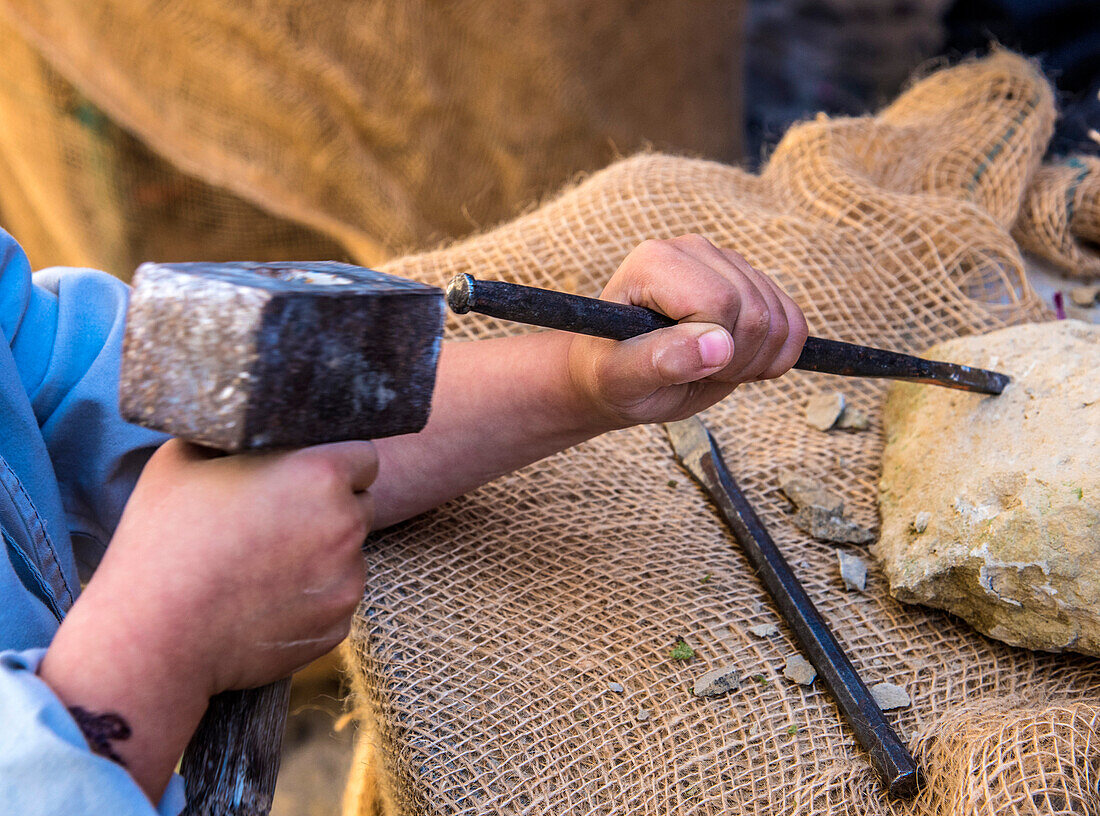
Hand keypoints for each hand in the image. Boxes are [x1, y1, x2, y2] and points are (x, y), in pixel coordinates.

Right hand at [39, 439, 375, 797]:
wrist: (152, 640)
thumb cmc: (162, 541)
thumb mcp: (182, 460)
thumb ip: (232, 435)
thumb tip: (243, 422)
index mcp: (320, 475)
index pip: (363, 457)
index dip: (335, 464)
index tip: (306, 477)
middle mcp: (346, 525)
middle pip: (361, 505)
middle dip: (331, 509)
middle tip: (279, 521)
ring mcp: (347, 579)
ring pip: (349, 555)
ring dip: (322, 555)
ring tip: (261, 565)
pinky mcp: (338, 624)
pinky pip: (334, 599)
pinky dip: (311, 598)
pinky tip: (264, 600)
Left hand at [567, 234, 807, 428]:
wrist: (619, 374)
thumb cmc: (610, 375)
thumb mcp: (620, 378)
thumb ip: (660, 361)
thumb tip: (718, 347)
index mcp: (653, 262)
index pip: (719, 301)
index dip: (713, 349)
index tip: (680, 368)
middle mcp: (692, 249)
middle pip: (756, 310)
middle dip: (737, 360)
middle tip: (695, 373)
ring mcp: (725, 261)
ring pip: (782, 317)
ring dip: (756, 361)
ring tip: (710, 367)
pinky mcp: (750, 280)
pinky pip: (794, 320)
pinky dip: (779, 354)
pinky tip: (739, 362)